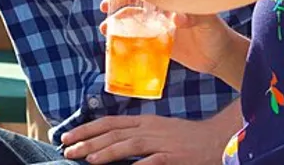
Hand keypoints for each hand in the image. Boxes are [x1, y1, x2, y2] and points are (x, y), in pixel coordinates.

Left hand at [61, 114, 225, 164]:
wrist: (217, 139)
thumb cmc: (185, 139)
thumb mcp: (158, 132)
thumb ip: (137, 136)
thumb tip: (111, 144)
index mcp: (144, 121)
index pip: (109, 122)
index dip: (87, 129)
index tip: (67, 137)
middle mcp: (149, 129)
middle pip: (113, 133)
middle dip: (88, 141)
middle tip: (66, 150)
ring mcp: (161, 142)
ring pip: (128, 144)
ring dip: (105, 152)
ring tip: (86, 159)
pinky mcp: (173, 157)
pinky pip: (151, 162)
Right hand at [109, 0, 241, 76]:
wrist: (219, 56)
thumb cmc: (216, 31)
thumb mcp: (208, 20)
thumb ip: (193, 16)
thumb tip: (177, 19)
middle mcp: (162, 5)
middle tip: (108, 4)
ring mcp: (156, 22)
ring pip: (130, 14)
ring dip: (115, 17)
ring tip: (106, 25)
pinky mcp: (155, 40)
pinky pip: (134, 37)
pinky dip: (120, 37)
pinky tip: (111, 39)